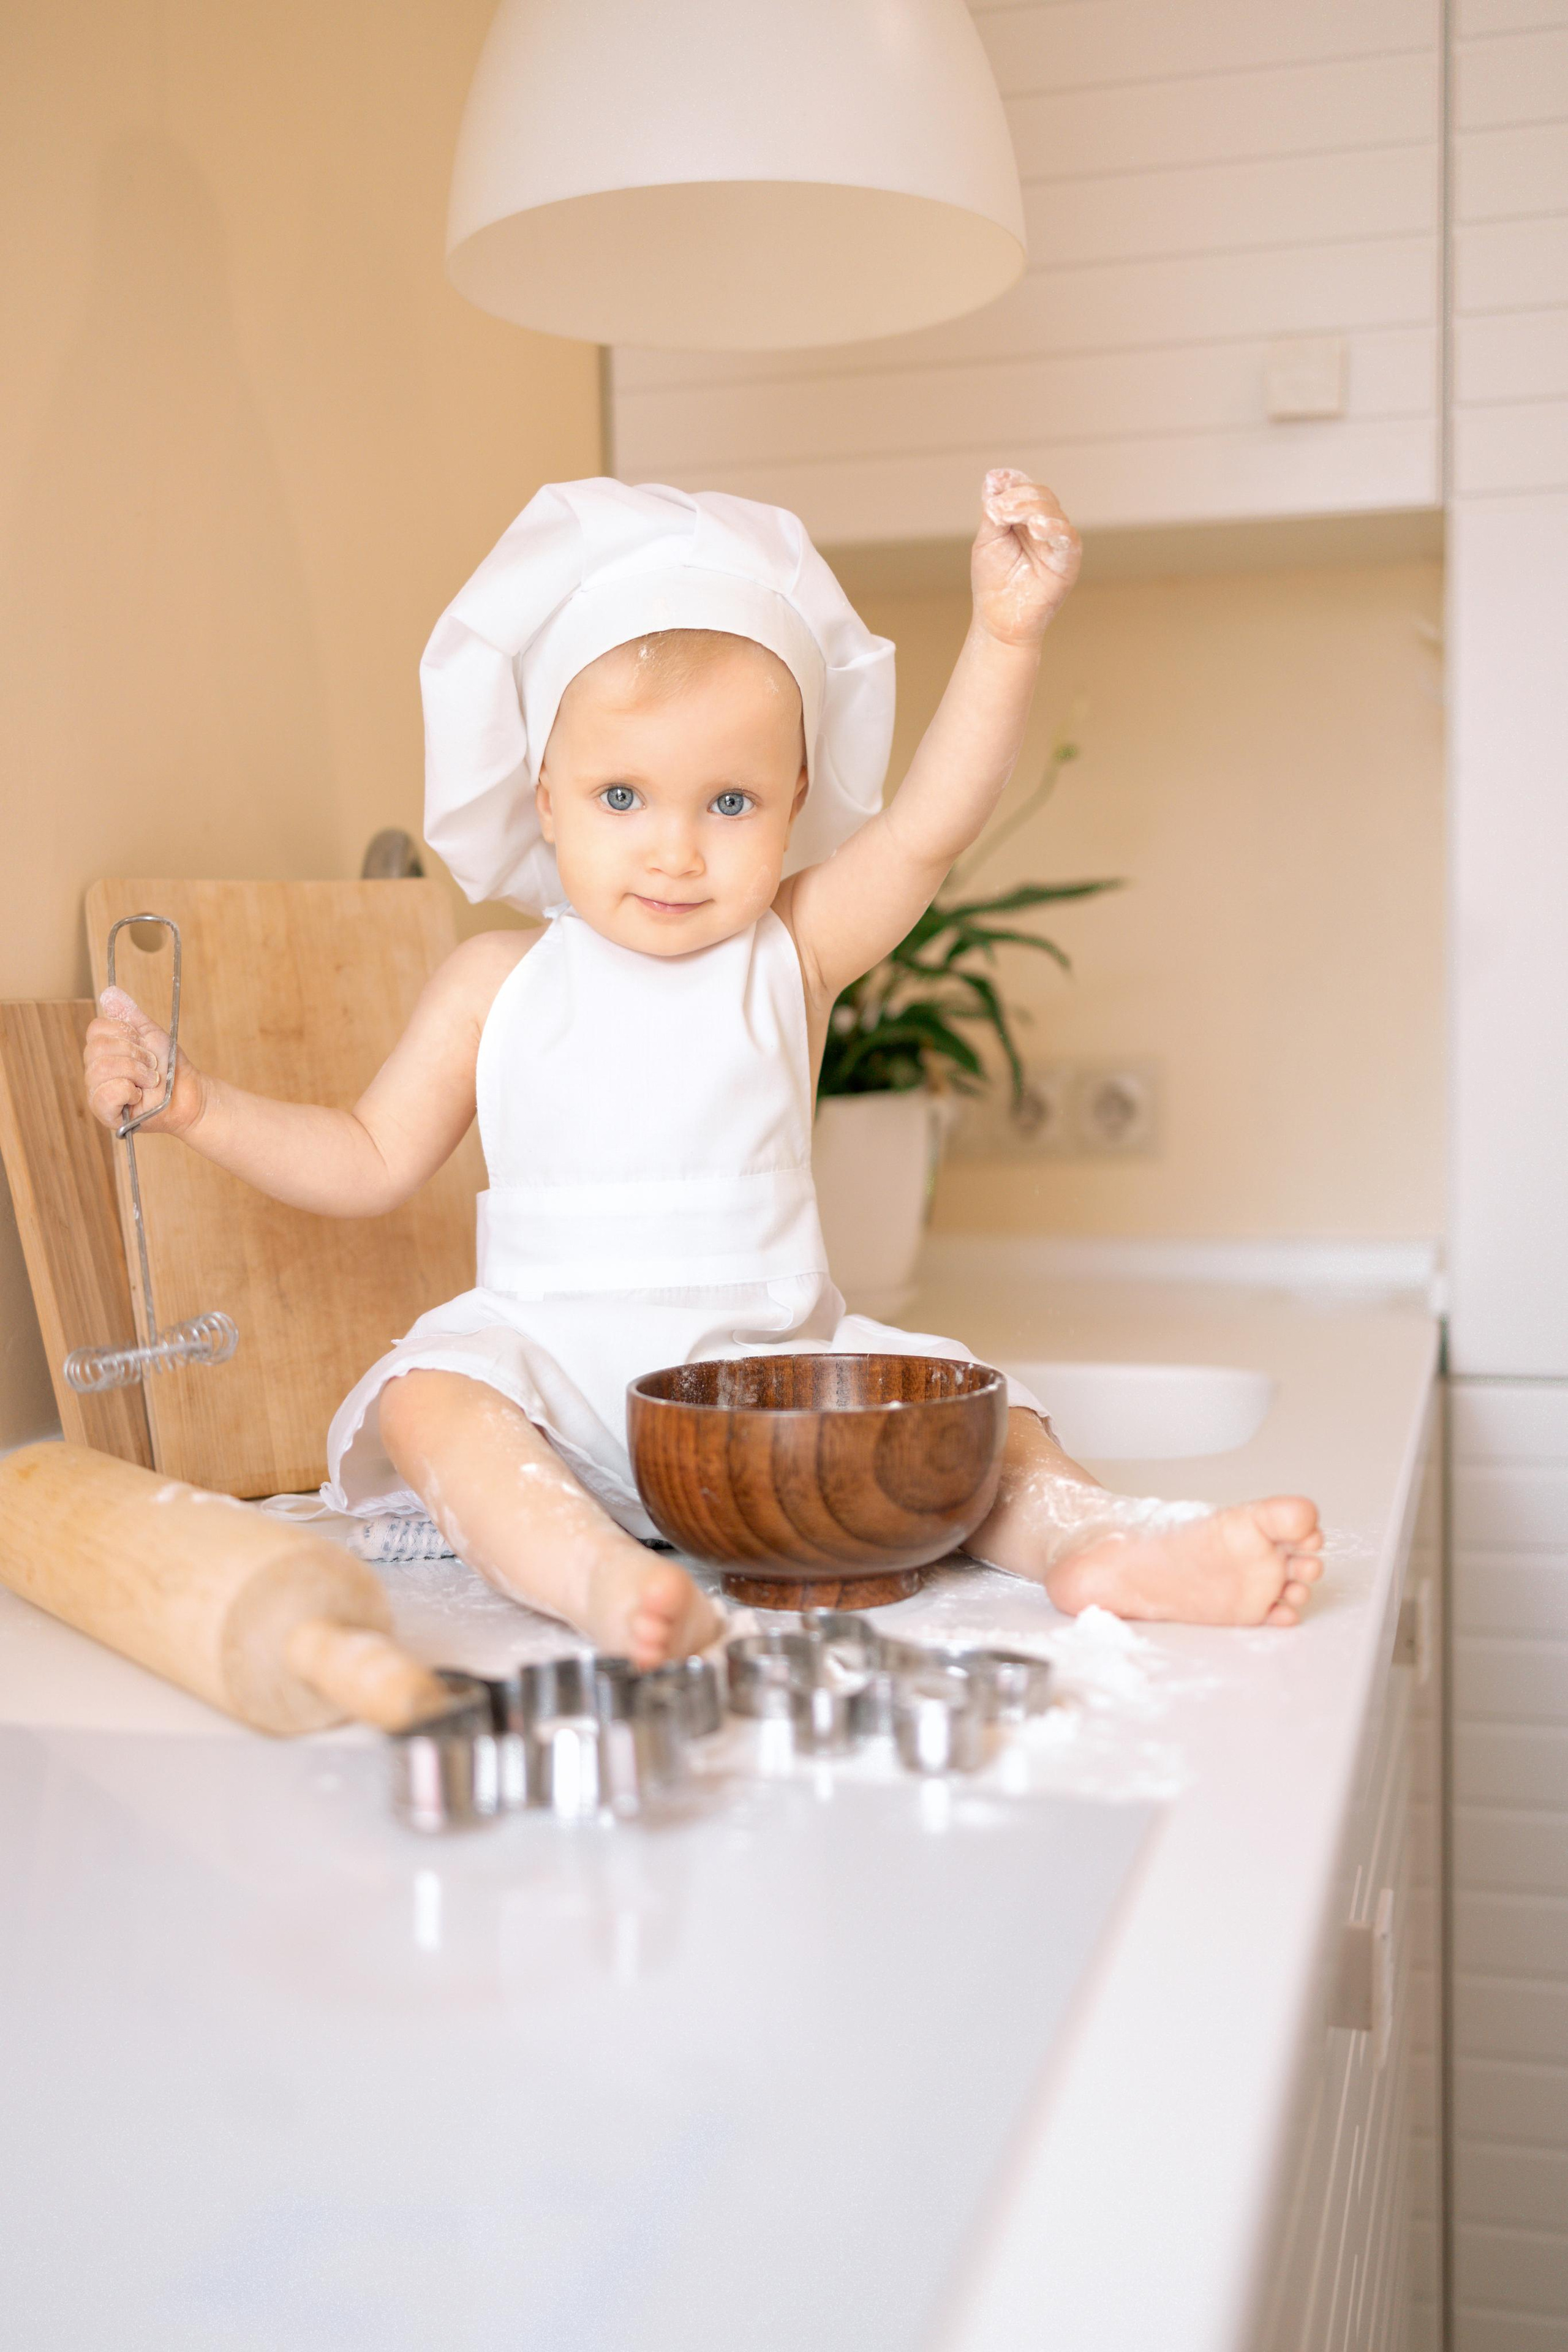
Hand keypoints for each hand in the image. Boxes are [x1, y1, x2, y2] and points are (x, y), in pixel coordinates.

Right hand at [84, 987, 203, 1136]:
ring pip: (100, 1069)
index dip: (125, 1033)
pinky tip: (138, 1096)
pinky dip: (126, 1091)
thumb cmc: (170, 1067)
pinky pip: (103, 1094)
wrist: (189, 1094)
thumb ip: (129, 1014)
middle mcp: (95, 1069)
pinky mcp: (104, 1112)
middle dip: (134, 1054)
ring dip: (135, 1072)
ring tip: (149, 1081)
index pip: (96, 1029)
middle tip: (151, 1065)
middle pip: (97, 1048)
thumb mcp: (151, 1034)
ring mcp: (97, 1091)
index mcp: (104, 1050)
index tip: (145, 1044)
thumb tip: (109, 992)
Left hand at [971, 470, 1080, 648]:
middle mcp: (1045, 525)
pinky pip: (1067, 537)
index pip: (1025, 488)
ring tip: (1007, 516)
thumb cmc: (994, 581)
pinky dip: (1053, 528)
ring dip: (1029, 508)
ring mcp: (1057, 542)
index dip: (1012, 482)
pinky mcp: (1068, 560)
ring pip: (1052, 510)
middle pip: (1040, 495)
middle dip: (1017, 497)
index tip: (995, 484)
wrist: (999, 619)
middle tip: (996, 511)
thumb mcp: (988, 539)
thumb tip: (993, 477)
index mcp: (1026, 518)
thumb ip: (993, 510)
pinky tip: (1036, 527)